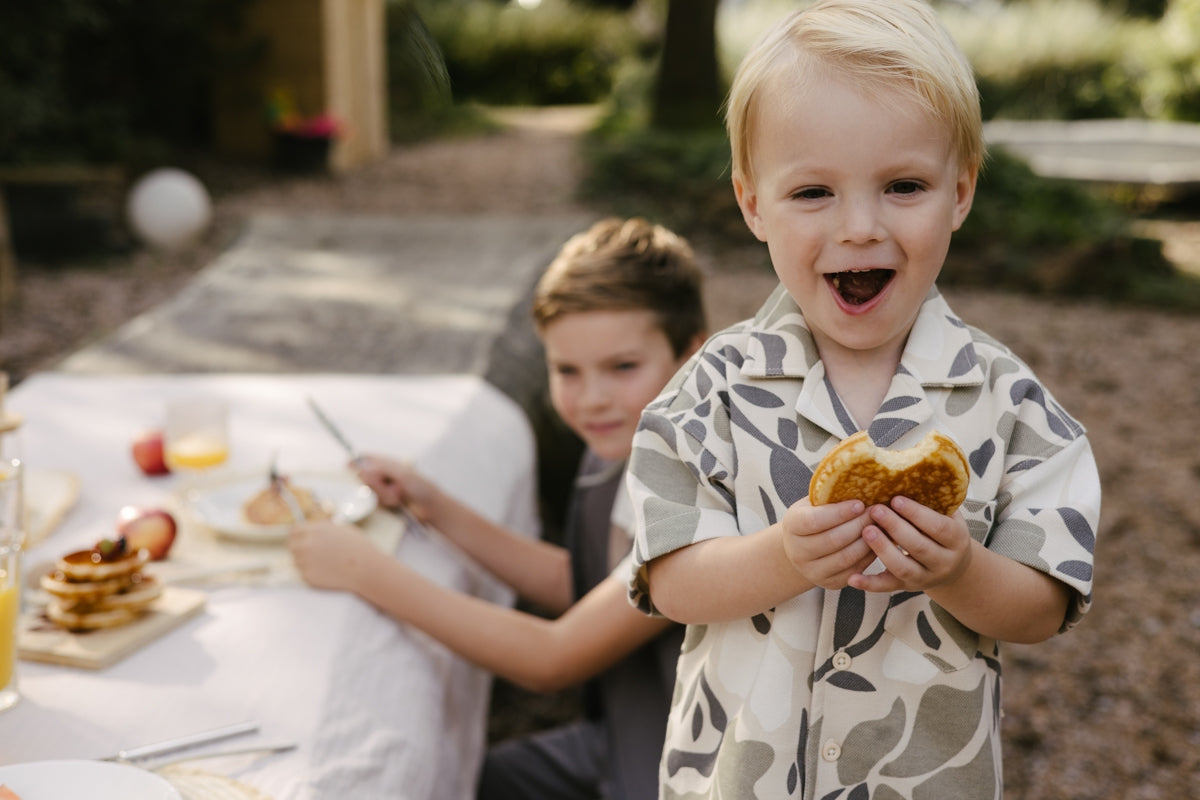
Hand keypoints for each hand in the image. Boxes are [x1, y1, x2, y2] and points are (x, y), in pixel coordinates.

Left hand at [289, 520, 380, 591]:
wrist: (365, 568)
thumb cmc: (357, 547)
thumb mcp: (340, 528)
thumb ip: (322, 528)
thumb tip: (311, 529)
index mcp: (313, 530)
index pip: (293, 531)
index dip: (298, 535)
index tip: (301, 540)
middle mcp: (305, 545)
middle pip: (292, 546)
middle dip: (300, 549)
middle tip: (314, 554)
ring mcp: (305, 562)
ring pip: (297, 561)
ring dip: (306, 562)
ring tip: (326, 563)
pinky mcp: (308, 577)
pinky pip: (304, 574)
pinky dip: (313, 573)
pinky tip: (328, 572)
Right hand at [351, 454, 438, 520]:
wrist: (432, 508)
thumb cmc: (421, 487)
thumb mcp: (403, 475)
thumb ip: (382, 470)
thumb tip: (362, 470)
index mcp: (389, 463)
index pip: (368, 458)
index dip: (356, 461)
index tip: (346, 465)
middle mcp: (385, 475)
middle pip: (366, 477)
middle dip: (375, 484)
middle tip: (391, 487)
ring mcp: (385, 488)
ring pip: (371, 490)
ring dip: (384, 494)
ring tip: (399, 495)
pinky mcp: (386, 501)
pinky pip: (376, 501)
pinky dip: (386, 502)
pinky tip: (397, 502)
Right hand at [781, 498, 875, 588]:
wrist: (803, 547)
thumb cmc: (814, 517)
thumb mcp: (814, 503)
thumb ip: (831, 495)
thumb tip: (859, 482)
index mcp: (792, 526)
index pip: (814, 520)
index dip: (839, 512)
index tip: (860, 503)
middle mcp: (797, 552)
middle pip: (833, 539)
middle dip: (859, 525)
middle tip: (877, 513)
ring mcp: (812, 571)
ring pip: (846, 557)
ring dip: (868, 541)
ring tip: (881, 526)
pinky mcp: (829, 583)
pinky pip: (854, 570)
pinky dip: (869, 556)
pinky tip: (878, 542)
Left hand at [848, 496, 972, 593]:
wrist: (954, 567)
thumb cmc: (944, 531)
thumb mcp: (948, 515)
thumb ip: (934, 500)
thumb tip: (912, 469)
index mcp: (956, 540)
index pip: (938, 527)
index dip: (917, 513)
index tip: (896, 498)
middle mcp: (943, 562)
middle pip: (919, 547)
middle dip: (895, 527)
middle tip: (875, 510)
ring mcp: (925, 577)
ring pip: (903, 568)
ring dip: (883, 550)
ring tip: (866, 531)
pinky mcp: (906, 587)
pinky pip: (887, 587)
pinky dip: (869, 584)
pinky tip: (852, 577)